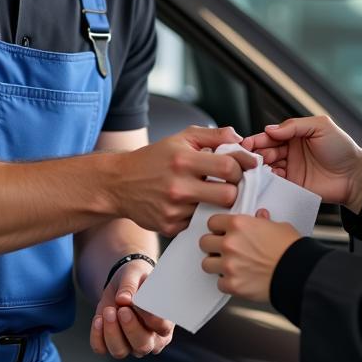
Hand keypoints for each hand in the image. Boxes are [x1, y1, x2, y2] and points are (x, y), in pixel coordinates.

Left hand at [90, 259, 173, 358]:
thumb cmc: (137, 279)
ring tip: (109, 310)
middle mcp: (150, 339)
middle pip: (142, 345)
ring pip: (120, 351)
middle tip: (122, 310)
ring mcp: (130, 345)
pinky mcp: (111, 344)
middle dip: (130, 328)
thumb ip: (130, 285)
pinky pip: (102, 348)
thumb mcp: (135, 273)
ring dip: (112, 332)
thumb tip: (123, 299)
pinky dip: (97, 336)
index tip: (140, 305)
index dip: (152, 320)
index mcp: (164, 322)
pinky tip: (99, 319)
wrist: (122, 285)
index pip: (163, 328)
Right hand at [112, 126, 256, 234]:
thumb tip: (240, 140)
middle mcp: (178, 186)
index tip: (242, 168)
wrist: (119, 184)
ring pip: (214, 211)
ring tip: (207, 194)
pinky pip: (197, 223)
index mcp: (183, 160)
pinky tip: (190, 205)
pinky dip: (198, 215)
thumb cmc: (154, 158)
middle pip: (228, 196)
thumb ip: (214, 135)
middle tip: (229, 185)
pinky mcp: (170, 227)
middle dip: (234, 190)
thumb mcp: (181, 138)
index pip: (228, 167)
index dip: (241, 167)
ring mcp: (174, 209)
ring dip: (215, 204)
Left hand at [199, 209, 298, 302]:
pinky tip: (237, 279)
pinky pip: (219, 283)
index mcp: (239, 224)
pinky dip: (227, 283)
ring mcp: (229, 265)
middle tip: (223, 249)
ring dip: (216, 265)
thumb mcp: (278, 226)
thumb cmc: (291, 249)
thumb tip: (260, 216)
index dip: (218, 227)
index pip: (212, 222)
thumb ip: (263, 221)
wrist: (298, 273)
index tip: (222, 232)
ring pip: (206, 263)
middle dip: (213, 245)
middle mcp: (230, 243)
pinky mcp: (232, 284)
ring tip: (228, 266)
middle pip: (204, 242)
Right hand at [241, 116, 361, 212]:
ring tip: (256, 167)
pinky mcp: (293, 185)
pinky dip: (268, 180)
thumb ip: (295, 125)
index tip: (247, 142)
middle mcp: (290, 151)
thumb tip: (270, 129)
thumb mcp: (321, 126)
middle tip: (250, 156)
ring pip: (267, 166)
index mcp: (295, 135)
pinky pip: (275, 182)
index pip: (271, 135)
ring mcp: (291, 169)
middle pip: (265, 150)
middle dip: (256, 153)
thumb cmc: (342, 148)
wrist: (355, 176)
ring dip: (260, 167)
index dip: (258, 138)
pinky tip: (267, 177)